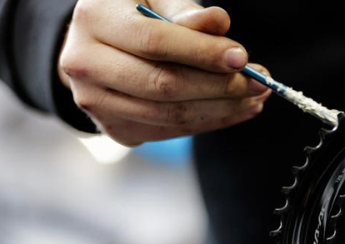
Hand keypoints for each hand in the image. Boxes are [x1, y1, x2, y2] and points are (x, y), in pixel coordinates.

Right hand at [57, 0, 270, 145]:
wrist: (97, 47)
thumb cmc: (133, 16)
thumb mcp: (156, 0)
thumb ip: (186, 12)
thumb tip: (219, 22)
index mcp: (94, 20)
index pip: (154, 42)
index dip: (202, 53)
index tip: (242, 58)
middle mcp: (85, 64)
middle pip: (164, 85)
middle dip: (219, 87)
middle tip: (258, 83)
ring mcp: (97, 103)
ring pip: (170, 114)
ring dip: (222, 110)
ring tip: (254, 98)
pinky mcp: (116, 130)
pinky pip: (172, 131)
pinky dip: (210, 122)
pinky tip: (236, 110)